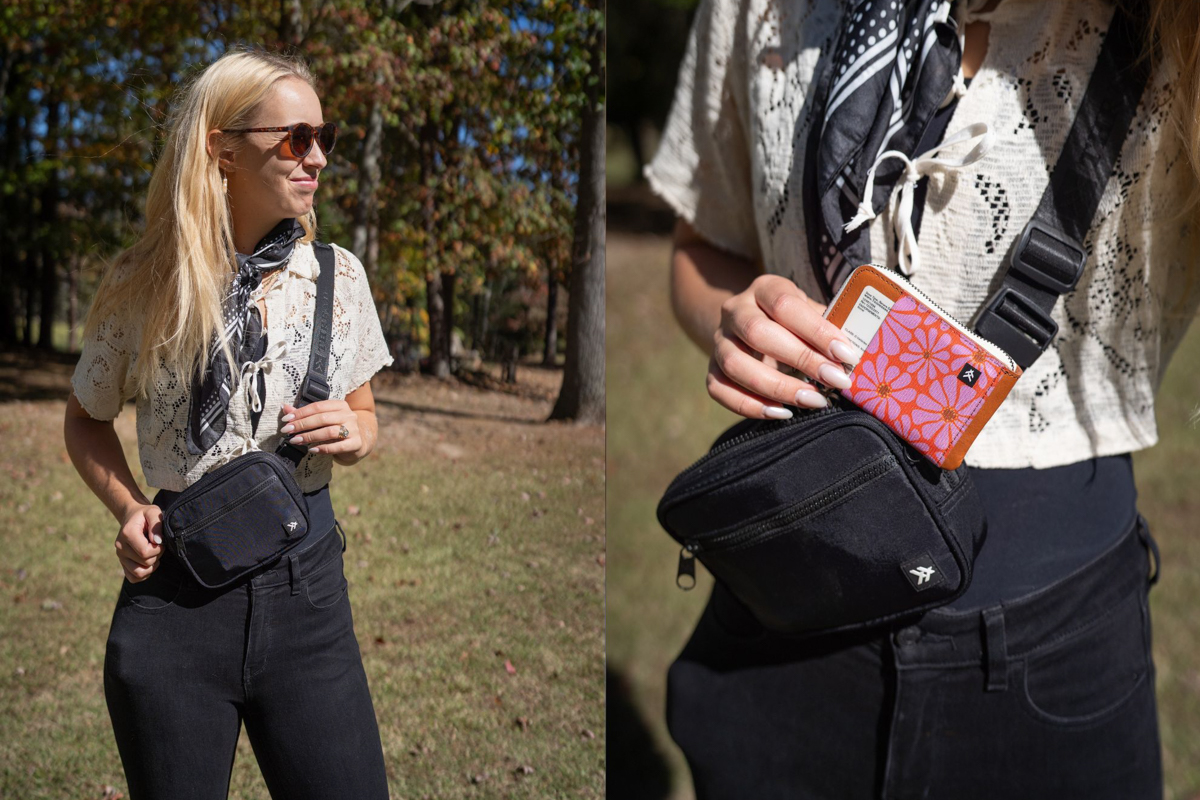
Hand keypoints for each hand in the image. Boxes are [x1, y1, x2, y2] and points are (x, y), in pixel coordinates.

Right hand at [116, 504, 164, 582]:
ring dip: (152, 566)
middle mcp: (120, 547)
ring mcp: (120, 557)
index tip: (161, 542)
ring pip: (138, 573)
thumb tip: (157, 541)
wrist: (132, 517)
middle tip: (158, 546)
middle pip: (144, 562)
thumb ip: (157, 524)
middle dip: (157, 556)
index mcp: (127, 534)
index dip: (158, 549)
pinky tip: (149, 563)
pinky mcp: (122, 564)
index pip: (145, 552)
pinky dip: (144, 574)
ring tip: (154, 555)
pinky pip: (133, 578)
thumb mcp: (153, 512)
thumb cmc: (145, 515)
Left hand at [280, 399, 362, 458]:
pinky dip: (323, 448)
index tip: (286, 420)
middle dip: (302, 425)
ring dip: (310, 436)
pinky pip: (338, 446)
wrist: (359, 441)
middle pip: (322, 418)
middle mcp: (349, 415)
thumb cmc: (337, 428)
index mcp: (340, 405)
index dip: (301, 413)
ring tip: (295, 440)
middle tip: (287, 431)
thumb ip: (305, 414)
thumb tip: (284, 407)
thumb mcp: (324, 418)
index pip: (318, 406)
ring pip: (329, 432)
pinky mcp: (356, 443)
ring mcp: (354, 429)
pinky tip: (311, 449)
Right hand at [708, 274, 858, 419]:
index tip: (847, 356)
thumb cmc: (795, 322)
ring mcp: (718, 340)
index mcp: (764, 289)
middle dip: (801, 360)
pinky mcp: (711, 369)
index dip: (817, 332)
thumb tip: (864, 349)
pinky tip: (782, 412)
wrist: (751, 325)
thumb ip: (830, 327)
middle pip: (757, 334)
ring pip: (734, 364)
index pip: (786, 306)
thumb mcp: (812, 313)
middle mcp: (734, 310)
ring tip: (812, 401)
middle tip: (836, 381)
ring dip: (777, 387)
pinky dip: (749, 405)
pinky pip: (719, 390)